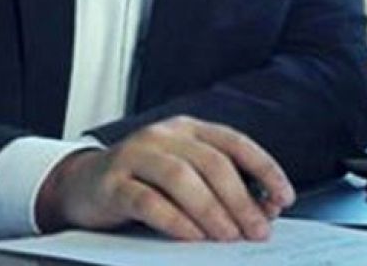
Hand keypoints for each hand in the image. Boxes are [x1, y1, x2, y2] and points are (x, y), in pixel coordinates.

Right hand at [36, 115, 295, 241]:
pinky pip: (147, 200)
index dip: (265, 169)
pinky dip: (175, 220)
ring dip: (211, 210)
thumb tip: (264, 210)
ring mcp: (135, 154)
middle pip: (212, 163)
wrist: (81, 185)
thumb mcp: (183, 177)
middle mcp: (163, 135)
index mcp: (188, 129)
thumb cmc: (143, 183)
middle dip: (241, 200)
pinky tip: (192, 238)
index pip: (235, 143)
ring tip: (228, 237)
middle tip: (257, 230)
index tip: (284, 197)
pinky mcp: (112, 182)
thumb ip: (218, 187)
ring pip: (181, 178)